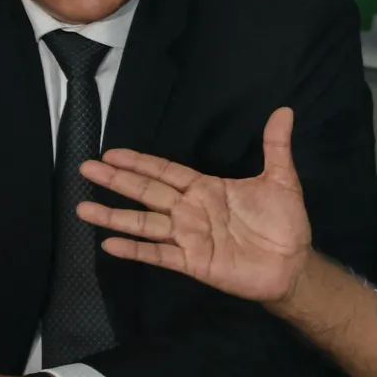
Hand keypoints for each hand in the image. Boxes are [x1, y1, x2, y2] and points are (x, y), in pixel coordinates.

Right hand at [79, 107, 313, 303]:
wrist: (293, 265)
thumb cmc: (284, 223)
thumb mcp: (281, 180)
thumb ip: (275, 147)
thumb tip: (284, 110)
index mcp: (206, 189)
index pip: (166, 172)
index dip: (140, 162)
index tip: (112, 153)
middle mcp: (191, 211)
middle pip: (147, 192)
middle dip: (117, 181)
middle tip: (86, 168)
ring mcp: (189, 237)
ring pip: (145, 223)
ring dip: (114, 216)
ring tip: (83, 208)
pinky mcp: (193, 262)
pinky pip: (158, 254)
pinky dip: (135, 250)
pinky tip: (109, 244)